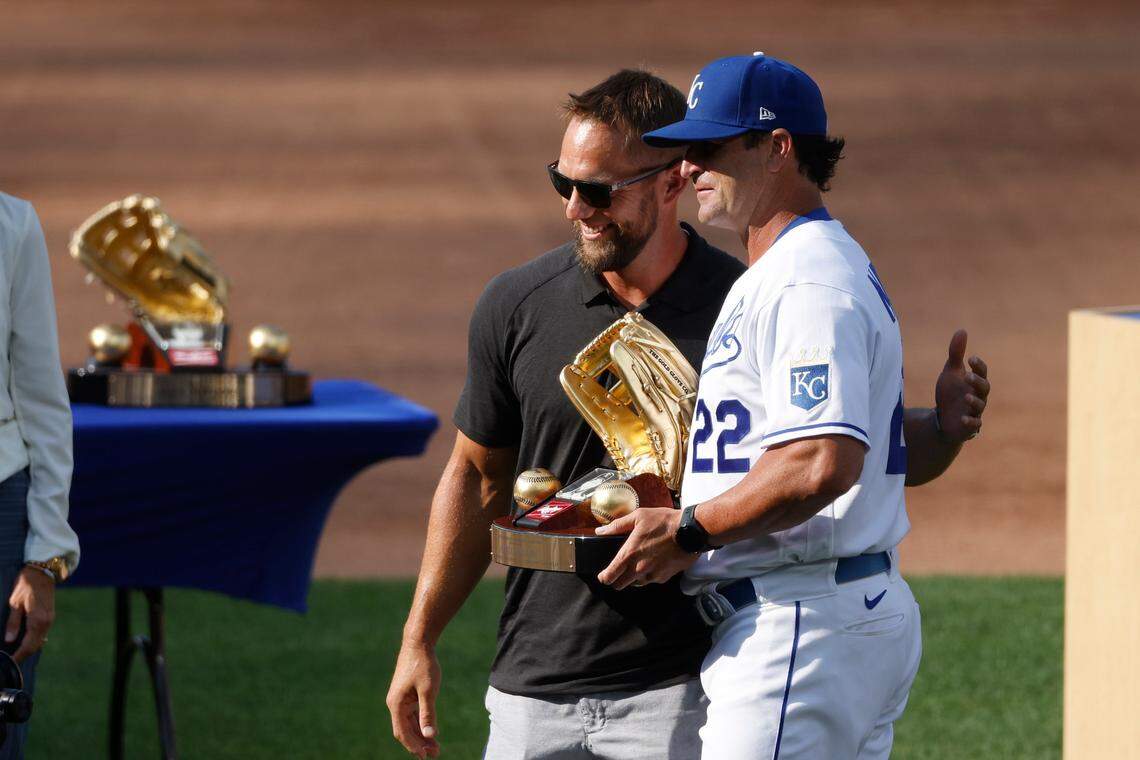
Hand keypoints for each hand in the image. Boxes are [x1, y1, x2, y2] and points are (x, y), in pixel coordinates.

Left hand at [6, 566, 54, 662]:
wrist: (43, 572)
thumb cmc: (25, 586)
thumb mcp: (15, 603)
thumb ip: (13, 623)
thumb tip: (10, 640)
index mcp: (37, 621)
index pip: (27, 645)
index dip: (18, 656)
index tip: (9, 664)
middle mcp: (46, 623)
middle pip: (35, 646)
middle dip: (23, 655)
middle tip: (11, 661)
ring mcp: (50, 619)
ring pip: (40, 640)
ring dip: (29, 648)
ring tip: (16, 653)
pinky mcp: (50, 616)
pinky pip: (42, 633)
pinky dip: (34, 640)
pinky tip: (26, 641)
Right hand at [386, 642, 440, 757]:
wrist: (419, 643)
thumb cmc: (423, 665)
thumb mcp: (429, 690)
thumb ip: (428, 713)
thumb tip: (430, 734)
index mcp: (396, 704)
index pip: (402, 732)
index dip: (413, 746)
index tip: (425, 756)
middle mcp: (395, 704)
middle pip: (405, 730)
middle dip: (419, 744)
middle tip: (435, 754)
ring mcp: (400, 699)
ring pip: (409, 724)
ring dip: (421, 735)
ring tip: (435, 747)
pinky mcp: (406, 695)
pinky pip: (412, 715)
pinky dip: (420, 724)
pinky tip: (431, 730)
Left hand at [595, 508, 698, 589]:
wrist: (690, 531)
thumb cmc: (664, 521)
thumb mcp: (638, 516)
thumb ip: (617, 526)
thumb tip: (600, 531)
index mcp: (629, 554)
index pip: (610, 575)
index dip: (604, 577)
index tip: (603, 575)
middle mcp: (639, 568)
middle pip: (620, 585)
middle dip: (617, 580)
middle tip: (619, 571)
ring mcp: (652, 575)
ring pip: (636, 583)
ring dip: (634, 577)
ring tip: (639, 563)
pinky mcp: (664, 577)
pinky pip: (651, 580)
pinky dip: (649, 575)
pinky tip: (654, 562)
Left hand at [935, 329, 989, 443]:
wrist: (943, 418)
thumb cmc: (950, 393)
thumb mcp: (951, 372)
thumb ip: (956, 354)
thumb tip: (962, 330)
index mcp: (975, 382)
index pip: (982, 372)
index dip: (979, 366)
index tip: (971, 358)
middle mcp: (978, 396)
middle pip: (984, 388)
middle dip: (977, 382)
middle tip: (967, 376)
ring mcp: (974, 411)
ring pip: (980, 406)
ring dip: (974, 401)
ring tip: (965, 397)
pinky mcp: (969, 426)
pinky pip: (974, 425)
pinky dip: (970, 422)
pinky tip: (962, 418)